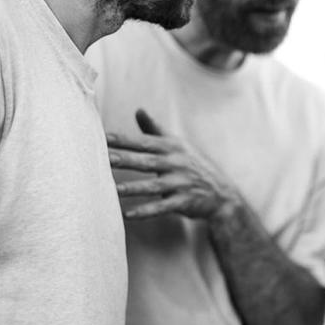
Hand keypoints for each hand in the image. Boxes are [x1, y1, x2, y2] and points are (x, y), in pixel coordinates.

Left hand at [106, 109, 240, 219]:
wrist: (222, 193)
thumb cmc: (194, 166)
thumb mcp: (178, 145)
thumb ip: (155, 130)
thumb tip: (139, 110)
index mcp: (171, 147)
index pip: (143, 142)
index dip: (123, 140)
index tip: (102, 136)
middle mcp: (176, 163)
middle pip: (145, 161)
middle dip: (124, 159)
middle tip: (102, 158)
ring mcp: (181, 183)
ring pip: (152, 186)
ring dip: (132, 188)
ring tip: (112, 190)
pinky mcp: (184, 201)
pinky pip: (162, 207)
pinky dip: (146, 211)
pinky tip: (127, 214)